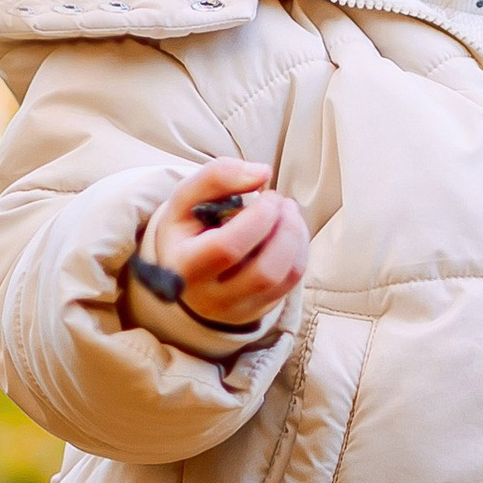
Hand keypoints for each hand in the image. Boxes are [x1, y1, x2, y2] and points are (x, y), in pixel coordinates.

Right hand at [136, 159, 309, 329]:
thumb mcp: (186, 199)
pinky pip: (291, 283)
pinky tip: (289, 231)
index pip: (229, 248)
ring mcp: (237, 309)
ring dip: (296, 238)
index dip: (259, 218)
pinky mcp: (258, 309)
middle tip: (282, 202)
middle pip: (264, 272)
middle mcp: (210, 297)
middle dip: (285, 229)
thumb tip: (263, 173)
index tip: (266, 194)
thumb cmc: (188, 229)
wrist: (183, 272)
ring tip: (289, 212)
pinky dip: (299, 250)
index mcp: (185, 267)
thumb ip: (217, 176)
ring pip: (283, 279)